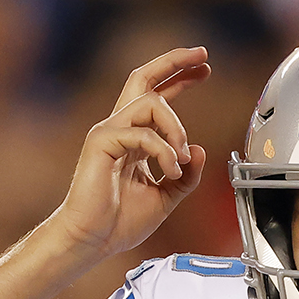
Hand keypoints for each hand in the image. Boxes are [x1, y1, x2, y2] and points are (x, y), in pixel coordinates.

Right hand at [50, 46, 211, 263]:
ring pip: (150, 103)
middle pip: (143, 77)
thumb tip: (199, 151)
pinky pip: (142, 133)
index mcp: (134, 138)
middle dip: (174, 62)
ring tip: (182, 157)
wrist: (93, 241)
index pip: (156, 95)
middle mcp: (120, 128)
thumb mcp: (165, 197)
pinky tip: (171, 171)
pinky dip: (164, 151)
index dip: (180, 78)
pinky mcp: (101, 142)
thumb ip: (185, 176)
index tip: (205, 68)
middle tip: (203, 58)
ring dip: (176, 128)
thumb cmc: (119, 222)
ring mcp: (109, 132)